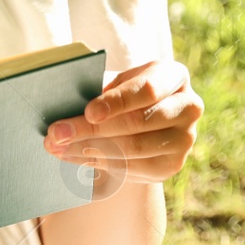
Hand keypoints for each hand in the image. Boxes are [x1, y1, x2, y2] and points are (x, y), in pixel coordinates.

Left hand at [43, 59, 203, 188]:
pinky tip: (73, 157)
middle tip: (55, 133)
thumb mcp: (112, 82)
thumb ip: (94, 87)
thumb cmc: (119, 92)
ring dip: (89, 149)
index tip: (88, 111)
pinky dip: (98, 163)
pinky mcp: (172, 164)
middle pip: (138, 122)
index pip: (148, 89)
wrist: (139, 121)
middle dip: (91, 129)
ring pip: (134, 148)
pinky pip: (133, 168)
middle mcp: (188, 107)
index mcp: (173, 76)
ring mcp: (184, 139)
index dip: (117, 101)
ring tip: (56, 147)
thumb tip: (61, 100)